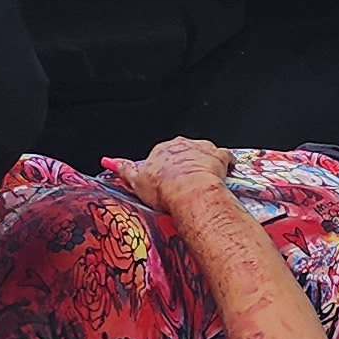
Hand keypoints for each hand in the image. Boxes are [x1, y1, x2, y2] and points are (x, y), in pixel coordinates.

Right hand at [112, 137, 233, 208]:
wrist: (191, 193)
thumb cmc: (165, 189)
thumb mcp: (136, 182)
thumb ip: (124, 171)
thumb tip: (112, 163)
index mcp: (162, 149)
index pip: (162, 154)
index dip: (165, 167)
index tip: (166, 178)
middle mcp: (182, 145)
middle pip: (183, 151)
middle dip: (184, 163)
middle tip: (184, 181)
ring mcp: (201, 149)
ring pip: (203, 151)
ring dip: (203, 162)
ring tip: (202, 178)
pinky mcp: (219, 156)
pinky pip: (224, 155)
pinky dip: (225, 162)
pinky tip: (225, 171)